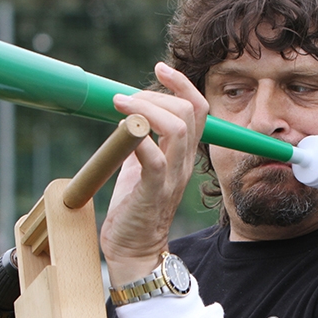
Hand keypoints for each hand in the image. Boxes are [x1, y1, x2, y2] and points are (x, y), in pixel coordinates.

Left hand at [101, 62, 207, 284]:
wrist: (133, 250)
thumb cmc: (133, 209)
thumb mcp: (140, 166)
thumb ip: (140, 141)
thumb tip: (128, 115)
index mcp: (181, 155)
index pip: (197, 109)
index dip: (182, 84)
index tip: (161, 67)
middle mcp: (182, 163)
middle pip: (188, 112)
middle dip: (156, 94)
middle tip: (125, 98)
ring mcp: (171, 177)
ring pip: (177, 128)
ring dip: (146, 108)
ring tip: (120, 106)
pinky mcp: (154, 192)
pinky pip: (154, 158)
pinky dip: (138, 138)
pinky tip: (121, 132)